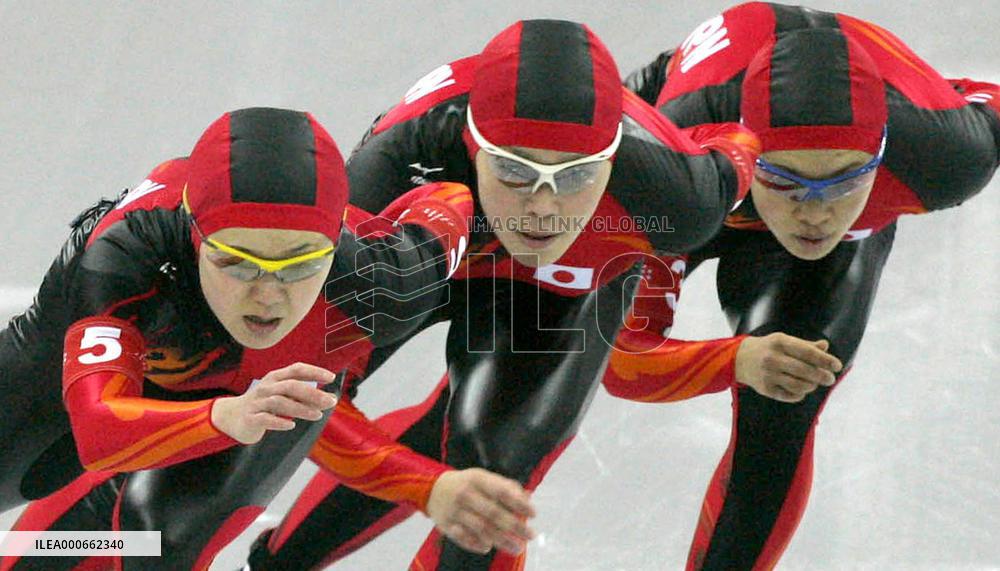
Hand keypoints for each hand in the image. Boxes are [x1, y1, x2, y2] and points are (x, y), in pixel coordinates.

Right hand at [211, 362, 337, 443]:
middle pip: (290, 386)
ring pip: (280, 402)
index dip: (314, 371)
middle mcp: (266, 387)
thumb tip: (330, 398)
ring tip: (318, 415)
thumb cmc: (264, 405)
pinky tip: (291, 426)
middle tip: (331, 402)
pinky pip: (265, 419)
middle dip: (312, 393)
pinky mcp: (250, 418)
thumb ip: (303, 396)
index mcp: (275, 377)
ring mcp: (257, 402)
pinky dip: (278, 422)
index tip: (331, 377)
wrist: (231, 417)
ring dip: (301, 409)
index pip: (296, 369)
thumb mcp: (282, 396)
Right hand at [426, 468, 536, 554]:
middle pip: (493, 513)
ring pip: (481, 528)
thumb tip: (528, 497)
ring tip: (518, 548)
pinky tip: (489, 547)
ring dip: (501, 540)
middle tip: (530, 536)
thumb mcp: (483, 478)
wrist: (432, 488)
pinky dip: (477, 544)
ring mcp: (454, 511)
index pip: (501, 492)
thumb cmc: (466, 484)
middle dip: (514, 526)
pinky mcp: (446, 525)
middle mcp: (465, 494)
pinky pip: (464, 538)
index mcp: (476, 479)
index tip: (533, 514)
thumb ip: (505, 486)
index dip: (518, 503)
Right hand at [735, 333, 842, 402]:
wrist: (738, 359)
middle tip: (830, 379)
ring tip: (814, 384)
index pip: (807, 352)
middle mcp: (772, 358)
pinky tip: (801, 390)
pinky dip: (800, 394)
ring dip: (811, 386)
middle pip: (804, 370)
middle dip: (821, 376)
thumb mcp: (783, 341)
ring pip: (798, 385)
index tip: (837, 366)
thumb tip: (825, 346)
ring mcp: (768, 374)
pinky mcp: (764, 388)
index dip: (825, 360)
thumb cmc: (767, 348)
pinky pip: (789, 395)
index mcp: (779, 342)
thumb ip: (805, 345)